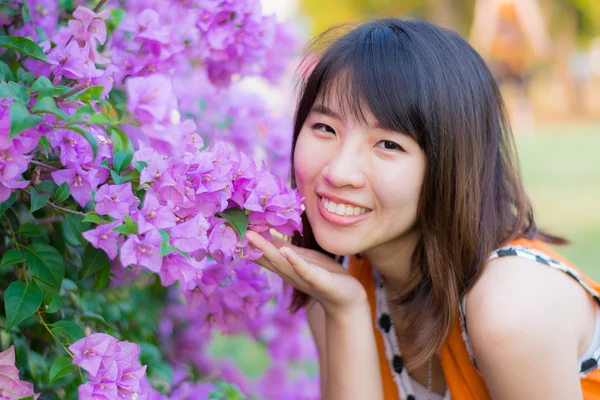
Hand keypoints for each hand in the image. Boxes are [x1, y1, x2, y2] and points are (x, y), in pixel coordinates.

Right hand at [245, 230, 366, 314]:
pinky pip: (304, 270)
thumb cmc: (324, 274)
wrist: (347, 297)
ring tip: (251, 235)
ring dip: (265, 249)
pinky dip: (294, 261)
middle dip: (251, 243)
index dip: (247, 241)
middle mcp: (289, 273)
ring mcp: (302, 277)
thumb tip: (262, 233)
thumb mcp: (300, 258)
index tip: (231, 225)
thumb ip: (281, 248)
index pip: (261, 253)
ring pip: (280, 262)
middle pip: (266, 256)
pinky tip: (285, 250)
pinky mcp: (318, 280)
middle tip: (233, 228)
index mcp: (285, 266)